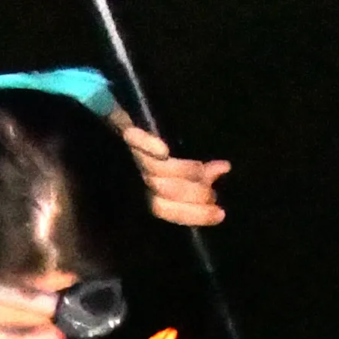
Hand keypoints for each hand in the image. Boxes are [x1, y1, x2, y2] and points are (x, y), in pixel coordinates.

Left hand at [116, 117, 230, 226]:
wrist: (115, 123)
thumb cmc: (147, 153)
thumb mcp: (172, 167)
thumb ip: (198, 174)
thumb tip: (224, 169)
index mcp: (144, 195)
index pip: (169, 211)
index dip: (195, 215)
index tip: (220, 214)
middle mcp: (137, 180)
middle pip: (164, 194)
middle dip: (191, 196)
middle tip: (211, 194)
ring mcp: (132, 158)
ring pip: (156, 171)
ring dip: (182, 173)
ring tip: (203, 172)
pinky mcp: (126, 135)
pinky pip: (135, 141)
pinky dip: (149, 147)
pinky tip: (165, 151)